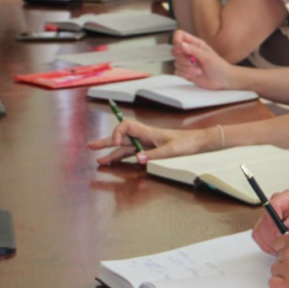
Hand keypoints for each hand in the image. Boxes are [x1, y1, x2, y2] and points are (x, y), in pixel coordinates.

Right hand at [87, 119, 217, 164]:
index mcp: (148, 132)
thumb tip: (138, 159)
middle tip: (91, 147)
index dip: (117, 133)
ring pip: (125, 147)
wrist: (198, 142)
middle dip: (106, 141)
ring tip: (99, 160)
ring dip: (112, 153)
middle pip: (121, 137)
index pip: (126, 126)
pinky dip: (122, 157)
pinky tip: (114, 161)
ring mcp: (146, 143)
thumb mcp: (172, 150)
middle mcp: (144, 136)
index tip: (117, 143)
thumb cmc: (186, 143)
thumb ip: (154, 155)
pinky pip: (132, 153)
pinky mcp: (150, 150)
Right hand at [173, 30, 235, 89]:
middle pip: (174, 50)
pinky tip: (195, 75)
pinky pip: (177, 72)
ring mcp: (186, 62)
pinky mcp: (185, 72)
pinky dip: (185, 74)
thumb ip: (193, 50)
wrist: (222, 80)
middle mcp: (189, 51)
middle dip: (182, 58)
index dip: (176, 40)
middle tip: (193, 61)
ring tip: (199, 70)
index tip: (180, 46)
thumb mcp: (207, 56)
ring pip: (176, 62)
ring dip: (187, 68)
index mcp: (195, 43)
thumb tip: (181, 44)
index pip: (179, 35)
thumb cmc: (219, 66)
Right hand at [251, 191, 288, 252]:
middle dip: (273, 235)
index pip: (273, 205)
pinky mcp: (266, 224)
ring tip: (283, 247)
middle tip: (284, 244)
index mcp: (288, 197)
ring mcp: (270, 214)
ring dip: (269, 241)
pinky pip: (258, 235)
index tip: (280, 234)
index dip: (274, 221)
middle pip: (264, 219)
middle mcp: (276, 204)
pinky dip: (266, 244)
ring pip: (260, 229)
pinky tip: (278, 248)